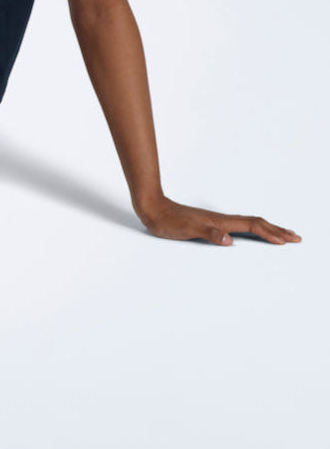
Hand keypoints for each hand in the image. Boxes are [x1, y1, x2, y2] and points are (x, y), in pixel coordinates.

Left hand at [138, 195, 301, 245]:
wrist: (153, 208)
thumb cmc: (169, 221)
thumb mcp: (187, 230)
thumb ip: (209, 234)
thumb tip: (229, 240)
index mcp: (220, 221)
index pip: (252, 226)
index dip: (270, 233)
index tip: (286, 240)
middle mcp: (222, 219)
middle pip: (256, 223)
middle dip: (277, 230)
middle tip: (296, 237)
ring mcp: (217, 220)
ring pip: (249, 223)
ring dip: (268, 228)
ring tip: (281, 234)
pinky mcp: (211, 223)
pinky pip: (239, 226)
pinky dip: (253, 229)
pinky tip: (252, 233)